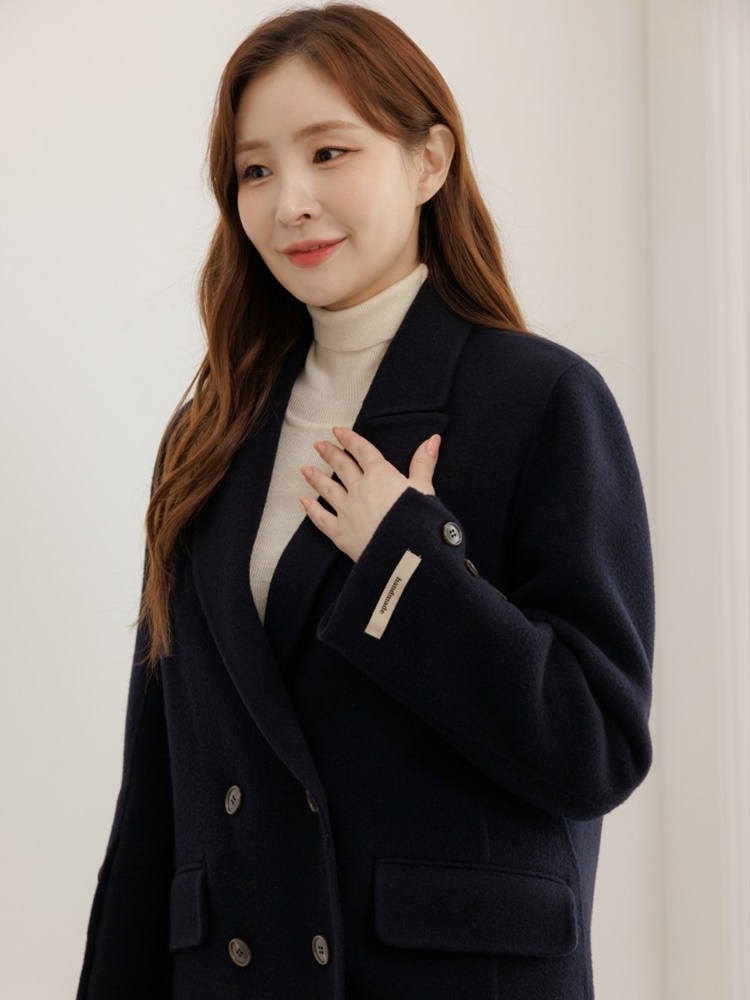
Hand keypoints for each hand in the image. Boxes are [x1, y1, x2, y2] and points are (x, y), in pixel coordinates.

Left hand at [299, 426, 440, 561]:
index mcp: (380, 475)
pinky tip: (304, 502)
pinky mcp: (340, 533)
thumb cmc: (419, 521)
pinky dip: (311, 509)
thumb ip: (424, 463)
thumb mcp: (425, 489)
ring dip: (316, 478)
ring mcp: (347, 510)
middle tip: (319, 445)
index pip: (362, 452)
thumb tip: (432, 440)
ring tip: (305, 469)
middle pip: (342, 467)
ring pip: (327, 489)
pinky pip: (321, 518)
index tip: (338, 431)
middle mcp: (359, 489)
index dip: (350, 440)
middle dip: (330, 454)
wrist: (405, 554)